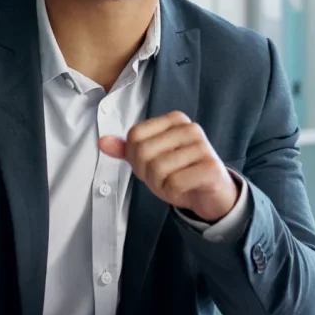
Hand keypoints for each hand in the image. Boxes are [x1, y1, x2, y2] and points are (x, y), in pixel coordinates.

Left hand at [99, 111, 237, 221]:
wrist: (212, 195)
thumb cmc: (180, 173)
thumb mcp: (150, 160)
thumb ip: (128, 150)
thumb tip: (102, 142)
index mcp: (175, 119)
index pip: (134, 136)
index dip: (136, 158)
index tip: (153, 165)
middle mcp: (190, 128)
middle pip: (144, 153)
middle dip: (148, 174)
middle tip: (166, 179)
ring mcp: (203, 146)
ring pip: (158, 169)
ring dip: (161, 186)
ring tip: (177, 184)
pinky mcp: (210, 167)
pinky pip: (175, 183)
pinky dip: (175, 194)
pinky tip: (186, 190)